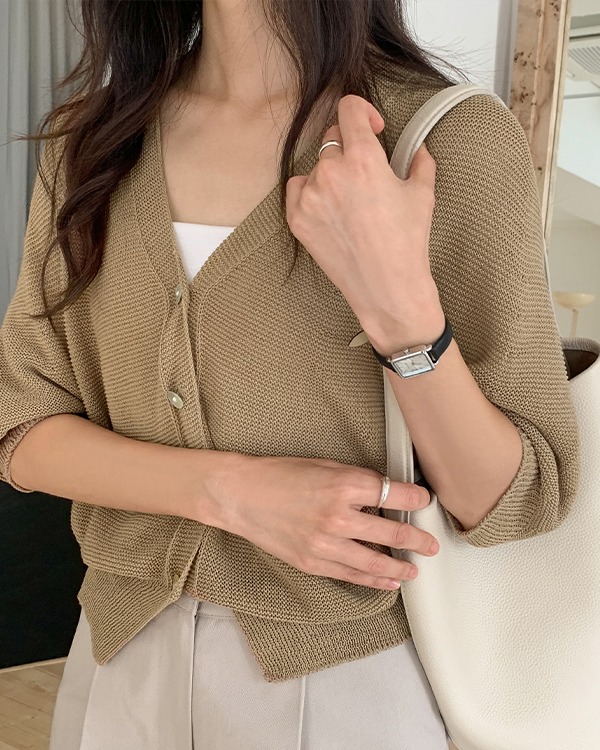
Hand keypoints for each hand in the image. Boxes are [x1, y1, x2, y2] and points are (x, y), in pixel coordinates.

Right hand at [212, 453, 439, 590]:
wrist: (241, 495)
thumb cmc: (280, 475)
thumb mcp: (324, 466)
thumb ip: (356, 480)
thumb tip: (385, 494)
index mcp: (343, 485)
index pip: (395, 496)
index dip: (417, 500)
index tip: (424, 502)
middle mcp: (338, 517)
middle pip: (393, 534)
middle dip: (418, 540)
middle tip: (431, 544)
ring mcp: (325, 544)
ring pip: (376, 562)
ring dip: (401, 567)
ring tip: (415, 569)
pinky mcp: (313, 562)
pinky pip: (351, 575)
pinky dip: (373, 579)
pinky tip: (388, 581)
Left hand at [285, 94, 442, 345]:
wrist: (387, 288)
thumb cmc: (408, 244)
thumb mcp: (423, 195)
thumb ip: (419, 161)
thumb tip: (417, 149)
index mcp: (364, 159)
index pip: (349, 109)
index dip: (363, 112)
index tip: (372, 127)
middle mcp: (332, 172)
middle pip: (332, 137)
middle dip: (349, 146)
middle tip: (365, 171)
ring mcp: (310, 196)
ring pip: (316, 165)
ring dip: (332, 173)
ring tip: (351, 200)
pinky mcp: (297, 218)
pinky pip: (297, 188)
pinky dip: (311, 192)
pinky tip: (331, 208)